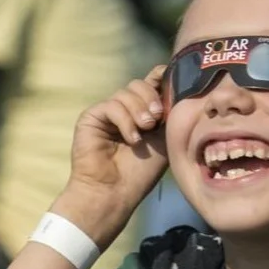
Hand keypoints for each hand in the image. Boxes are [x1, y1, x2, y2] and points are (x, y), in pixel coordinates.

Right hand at [59, 66, 170, 241]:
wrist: (116, 192)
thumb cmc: (141, 172)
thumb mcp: (164, 139)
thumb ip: (168, 114)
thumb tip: (177, 86)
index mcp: (142, 112)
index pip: (151, 82)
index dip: (162, 76)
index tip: (173, 77)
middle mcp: (124, 109)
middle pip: (138, 83)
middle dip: (151, 98)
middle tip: (157, 120)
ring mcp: (107, 112)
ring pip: (125, 92)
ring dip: (139, 110)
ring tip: (145, 131)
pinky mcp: (92, 117)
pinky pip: (112, 105)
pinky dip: (125, 121)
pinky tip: (132, 139)